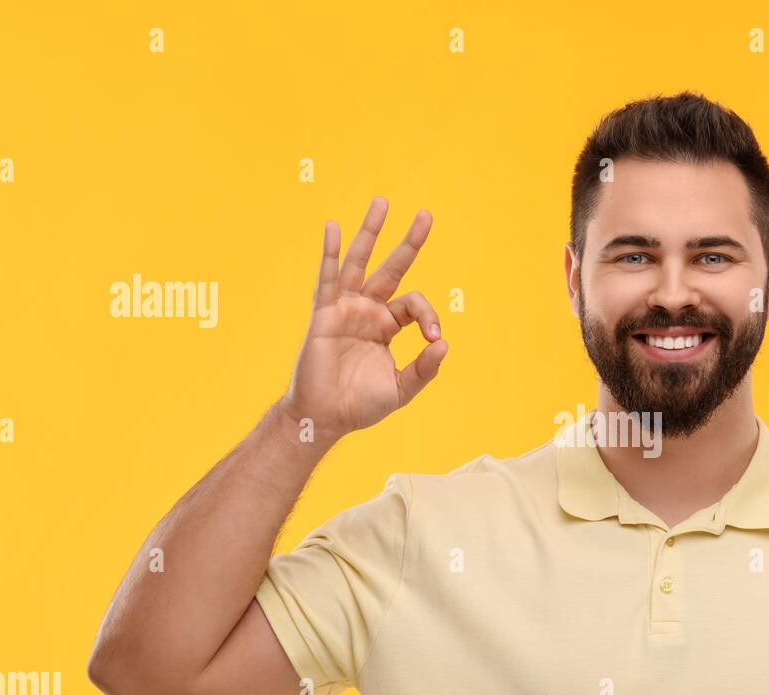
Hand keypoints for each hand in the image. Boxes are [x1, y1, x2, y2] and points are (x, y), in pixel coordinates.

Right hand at [279, 196, 446, 443]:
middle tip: (426, 216)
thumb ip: (424, 369)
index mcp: (387, 326)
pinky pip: (327, 279)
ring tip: (382, 203)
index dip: (428, 316)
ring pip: (359, 262)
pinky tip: (332, 227)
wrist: (326, 417)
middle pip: (391, 268)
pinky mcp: (324, 314)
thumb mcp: (401, 389)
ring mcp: (345, 308)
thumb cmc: (361, 405)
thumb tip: (444, 344)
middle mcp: (367, 311)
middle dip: (409, 243)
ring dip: (371, 233)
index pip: (413, 304)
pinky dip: (329, 253)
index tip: (433, 338)